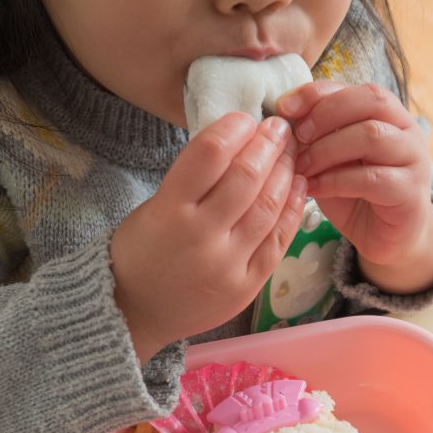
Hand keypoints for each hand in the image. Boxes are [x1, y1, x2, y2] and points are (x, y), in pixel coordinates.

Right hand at [111, 113, 305, 362]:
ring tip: (292, 154)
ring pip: (268, 207)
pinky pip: (278, 241)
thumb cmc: (140, 252)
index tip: (246, 119)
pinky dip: (292, 210)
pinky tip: (299, 187)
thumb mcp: (153, 207)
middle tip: (279, 128)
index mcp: (169, 211)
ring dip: (285, 173)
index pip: (210, 154)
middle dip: (268, 145)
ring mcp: (227, 266)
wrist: (133, 313)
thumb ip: (194, 179)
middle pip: (246, 178)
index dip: (234, 128)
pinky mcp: (246, 287)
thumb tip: (238, 142)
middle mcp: (200, 238)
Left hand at [277, 81, 432, 293]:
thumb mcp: (329, 158)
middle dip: (325, 114)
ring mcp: (414, 159)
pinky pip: (372, 178)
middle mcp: (406, 129)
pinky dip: (336, 181)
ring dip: (327, 149)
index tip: (284, 108)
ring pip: (372, 136)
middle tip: (297, 137)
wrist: (385, 237)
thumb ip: (315, 135)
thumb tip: (281, 116)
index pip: (352, 87)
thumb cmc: (354, 192)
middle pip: (370, 100)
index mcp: (386, 113)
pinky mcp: (410, 192)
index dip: (315, 93)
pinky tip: (312, 188)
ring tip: (301, 167)